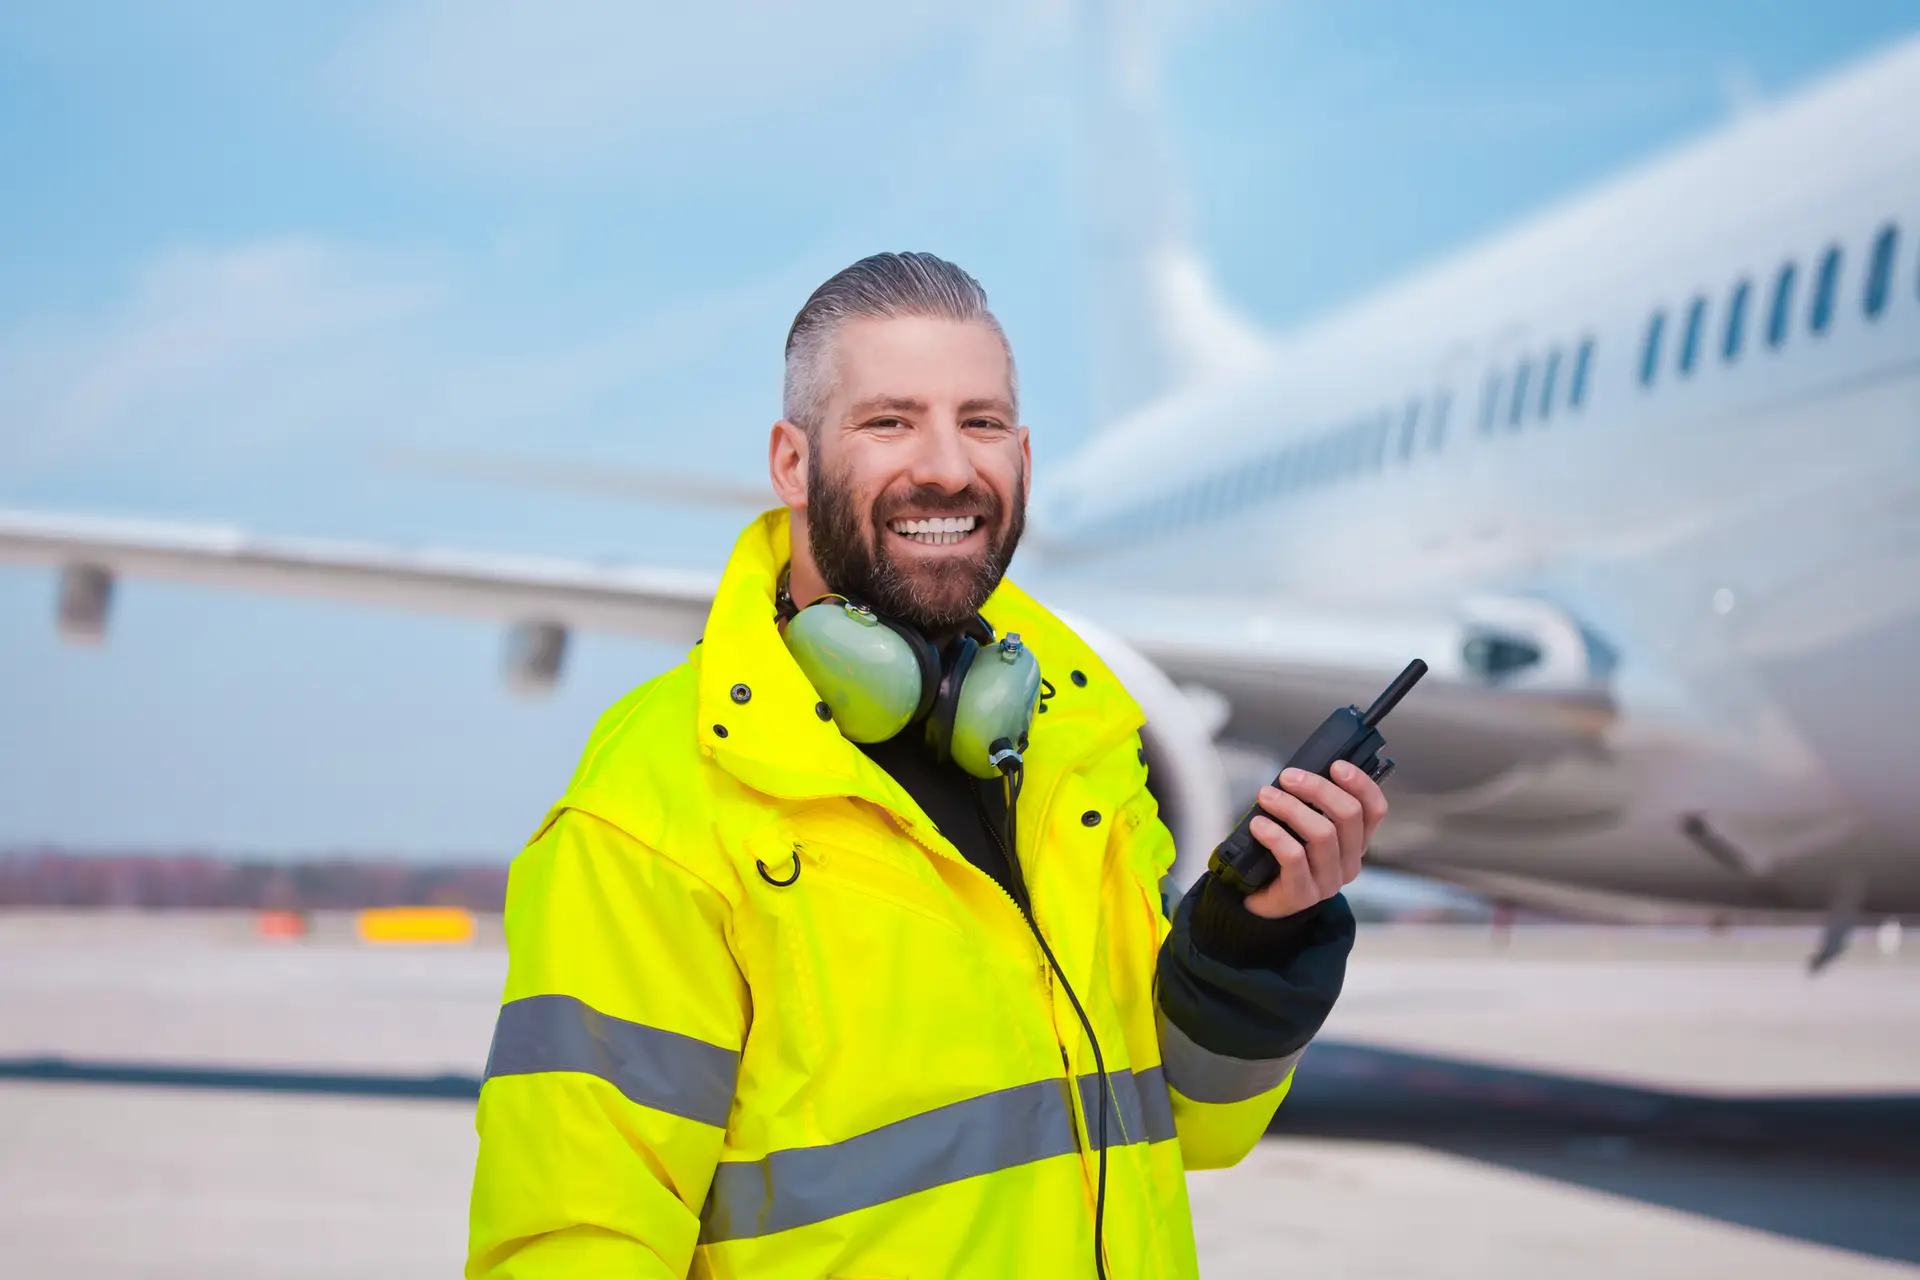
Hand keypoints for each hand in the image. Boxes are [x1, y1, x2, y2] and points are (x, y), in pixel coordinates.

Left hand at [1240, 760, 1387, 918]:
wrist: (1260, 900)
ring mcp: (1329, 881)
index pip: (1375, 810)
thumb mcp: (1303, 827)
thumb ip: (1311, 804)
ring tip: (1265, 796)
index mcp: (1356, 842)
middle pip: (1348, 816)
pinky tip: (1258, 824)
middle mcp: (1350, 863)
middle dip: (1317, 789)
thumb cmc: (1282, 855)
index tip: (1336, 765)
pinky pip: (1294, 857)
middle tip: (1287, 777)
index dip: (1361, 784)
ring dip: (1291, 808)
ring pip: (1322, 834)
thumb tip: (1301, 770)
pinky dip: (1274, 834)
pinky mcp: (1303, 895)